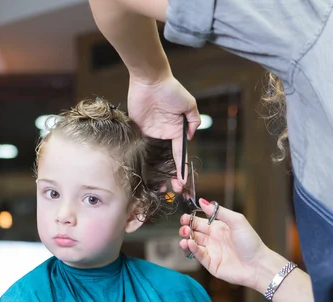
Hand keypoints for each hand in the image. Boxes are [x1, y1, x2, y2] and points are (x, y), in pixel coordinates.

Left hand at [128, 73, 199, 190]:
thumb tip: (191, 136)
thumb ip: (193, 121)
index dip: (181, 169)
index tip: (183, 182)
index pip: (180, 154)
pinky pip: (142, 149)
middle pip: (168, 161)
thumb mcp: (189, 104)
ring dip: (157, 173)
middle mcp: (165, 135)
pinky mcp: (139, 132)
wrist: (149, 79)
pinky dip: (144, 161)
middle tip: (173, 190)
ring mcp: (152, 135)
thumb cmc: (170, 89)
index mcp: (177, 131)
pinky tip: (144, 174)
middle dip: (171, 176)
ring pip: (155, 159)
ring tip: (159, 188)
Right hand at [179, 200, 270, 288]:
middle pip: (194, 233)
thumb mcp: (236, 221)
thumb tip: (203, 201)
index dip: (191, 219)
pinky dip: (192, 249)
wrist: (258, 265)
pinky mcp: (211, 264)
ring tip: (185, 236)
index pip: (200, 222)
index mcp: (219, 228)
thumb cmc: (251, 242)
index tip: (185, 218)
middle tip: (185, 228)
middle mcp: (214, 240)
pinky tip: (190, 244)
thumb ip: (219, 212)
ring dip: (186, 239)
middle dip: (186, 229)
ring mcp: (212, 252)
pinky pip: (198, 255)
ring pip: (193, 244)